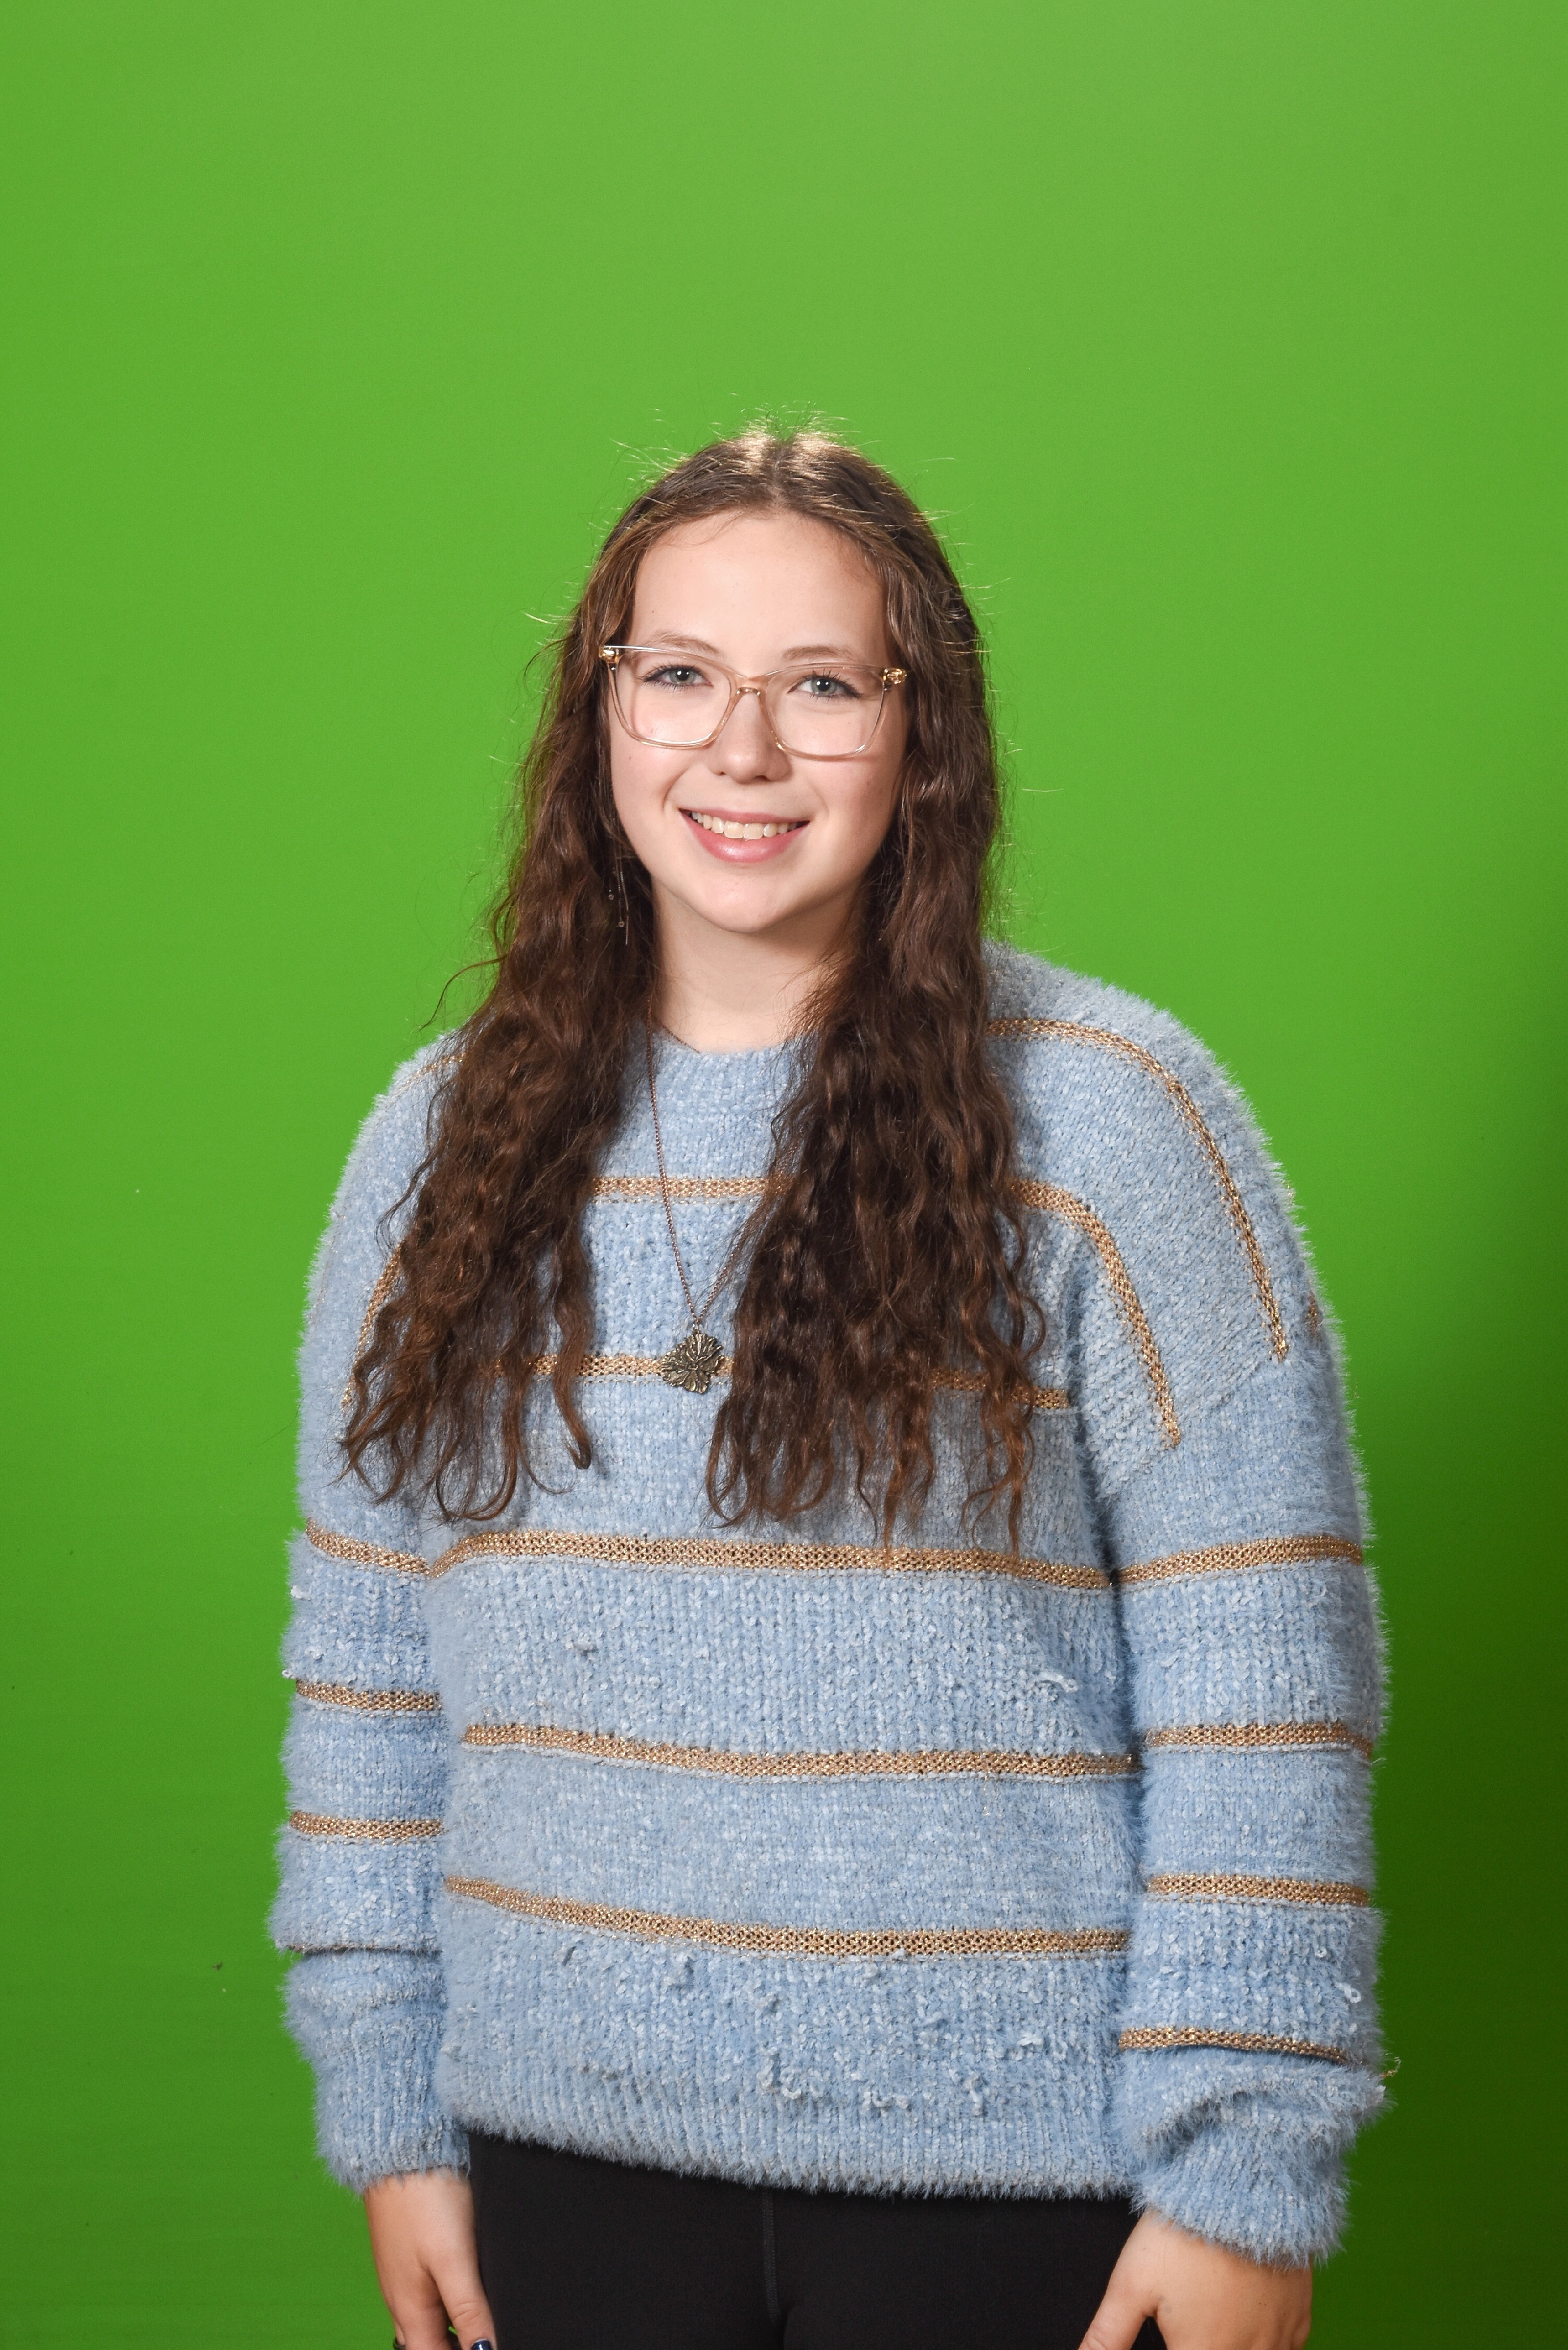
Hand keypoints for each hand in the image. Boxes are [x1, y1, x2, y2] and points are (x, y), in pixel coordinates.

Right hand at [363, 2167, 496, 2349]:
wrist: (399, 2142)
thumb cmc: (423, 2197)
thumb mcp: (453, 2258)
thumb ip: (469, 2310)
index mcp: (410, 2310)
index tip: (494, 2346)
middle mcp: (403, 2298)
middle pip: (431, 2344)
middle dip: (459, 2345)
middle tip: (495, 2333)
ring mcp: (406, 2273)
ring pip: (431, 2319)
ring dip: (455, 2327)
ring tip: (490, 2317)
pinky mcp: (412, 2250)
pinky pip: (430, 2292)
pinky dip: (450, 2301)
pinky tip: (473, 2285)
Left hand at [1080, 2211, 1311, 2349]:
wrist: (1240, 2185)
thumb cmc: (1181, 2234)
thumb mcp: (1130, 2285)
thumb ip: (1107, 2336)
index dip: (1177, 2348)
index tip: (1171, 2336)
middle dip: (1201, 2342)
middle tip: (1187, 2322)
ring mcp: (1279, 2338)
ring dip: (1231, 2343)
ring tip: (1212, 2320)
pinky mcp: (1299, 2315)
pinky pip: (1287, 2347)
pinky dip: (1267, 2342)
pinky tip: (1245, 2320)